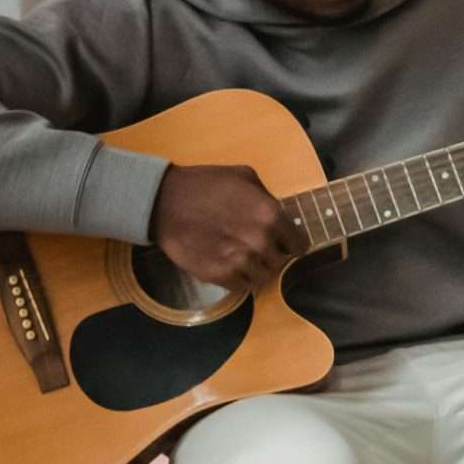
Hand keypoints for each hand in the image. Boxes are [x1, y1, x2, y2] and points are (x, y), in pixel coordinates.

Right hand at [151, 163, 305, 298]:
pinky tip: (228, 264)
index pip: (299, 244)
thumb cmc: (205, 184)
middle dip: (271, 254)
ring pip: (263, 277)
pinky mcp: (220, 276)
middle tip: (254, 245)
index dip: (291, 242)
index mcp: (271, 216)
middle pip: (280, 261)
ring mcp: (241, 262)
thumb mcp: (244, 176)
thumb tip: (280, 215)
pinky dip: (238, 279)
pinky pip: (242, 287)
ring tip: (239, 255)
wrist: (164, 202)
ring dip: (255, 268)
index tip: (283, 242)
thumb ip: (267, 198)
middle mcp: (260, 242)